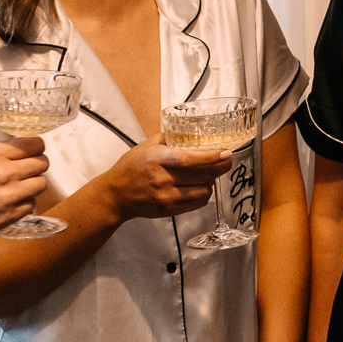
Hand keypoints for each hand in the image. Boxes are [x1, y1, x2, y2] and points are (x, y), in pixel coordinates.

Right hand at [0, 139, 48, 247]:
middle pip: (43, 163)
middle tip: (29, 170)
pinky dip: (25, 203)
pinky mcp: (9, 216)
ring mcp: (8, 195)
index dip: (37, 148)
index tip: (35, 151)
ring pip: (41, 184)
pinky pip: (31, 205)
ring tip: (19, 188)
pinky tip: (11, 202)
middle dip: (37, 165)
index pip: (34, 144)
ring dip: (33, 185)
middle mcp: (4, 172)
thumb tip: (19, 149)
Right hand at [102, 135, 235, 220]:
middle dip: (220, 167)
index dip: (212, 156)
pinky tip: (201, 187)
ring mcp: (167, 196)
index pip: (190, 159)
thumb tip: (189, 131)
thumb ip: (168, 138)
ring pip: (203, 190)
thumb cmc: (130, 168)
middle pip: (202, 175)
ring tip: (209, 174)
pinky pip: (197, 203)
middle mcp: (163, 179)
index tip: (226, 152)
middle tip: (227, 160)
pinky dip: (204, 194)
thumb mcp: (146, 146)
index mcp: (158, 159)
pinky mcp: (170, 210)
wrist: (116, 195)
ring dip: (211, 181)